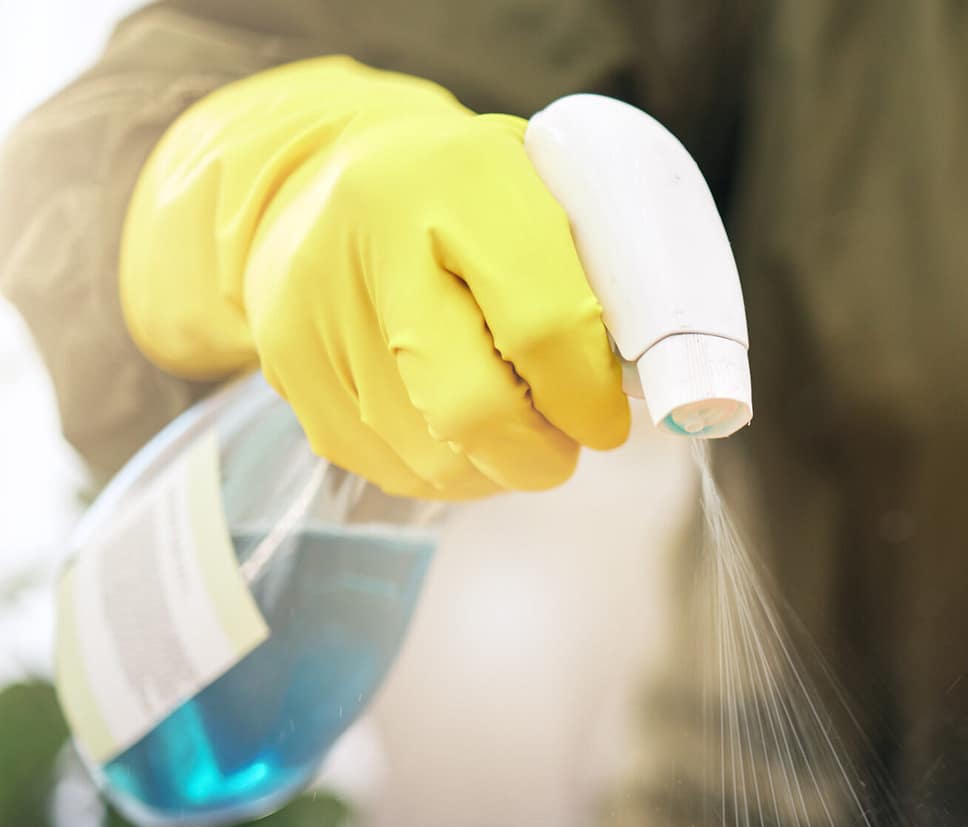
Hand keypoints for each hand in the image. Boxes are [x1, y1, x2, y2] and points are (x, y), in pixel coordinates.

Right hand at [121, 58, 628, 498]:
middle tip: (566, 443)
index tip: (607, 416)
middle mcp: (374, 241)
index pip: (545, 327)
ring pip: (431, 456)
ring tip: (517, 432)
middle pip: (473, 408)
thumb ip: (594, 271)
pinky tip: (461, 434)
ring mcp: (316, 309)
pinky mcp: (287, 368)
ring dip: (496, 469)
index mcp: (460, 182)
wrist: (321, 173)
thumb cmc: (463, 192)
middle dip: (541, 453)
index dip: (589, 397)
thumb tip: (640, 381)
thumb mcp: (539, 187)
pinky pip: (387, 467)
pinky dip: (445, 472)